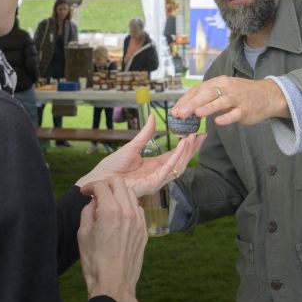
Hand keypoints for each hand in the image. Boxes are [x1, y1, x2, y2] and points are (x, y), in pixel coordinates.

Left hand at [75, 115, 205, 197]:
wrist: (100, 180)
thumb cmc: (112, 167)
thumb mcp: (132, 146)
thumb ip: (145, 134)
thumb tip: (153, 117)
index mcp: (153, 165)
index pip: (175, 155)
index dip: (186, 145)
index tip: (196, 134)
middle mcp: (158, 173)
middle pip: (180, 161)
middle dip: (192, 149)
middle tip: (202, 135)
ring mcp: (156, 180)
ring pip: (177, 166)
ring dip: (186, 152)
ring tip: (193, 138)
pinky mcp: (152, 184)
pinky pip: (167, 171)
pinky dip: (175, 159)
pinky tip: (181, 148)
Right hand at [78, 177, 145, 301]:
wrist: (113, 282)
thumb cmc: (95, 260)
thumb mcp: (83, 233)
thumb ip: (88, 211)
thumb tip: (94, 201)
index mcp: (110, 210)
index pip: (101, 185)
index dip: (90, 186)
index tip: (85, 192)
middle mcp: (128, 211)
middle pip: (119, 183)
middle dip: (106, 184)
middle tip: (97, 193)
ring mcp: (139, 220)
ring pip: (131, 194)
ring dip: (118, 193)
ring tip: (109, 203)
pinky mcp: (144, 230)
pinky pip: (138, 208)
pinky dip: (128, 206)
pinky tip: (120, 215)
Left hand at [171, 75, 289, 126]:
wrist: (268, 94)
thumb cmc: (240, 93)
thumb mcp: (223, 90)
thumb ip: (207, 97)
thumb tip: (186, 107)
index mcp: (218, 82)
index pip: (198, 89)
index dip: (185, 100)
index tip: (174, 111)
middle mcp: (226, 88)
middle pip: (206, 94)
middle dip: (191, 104)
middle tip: (179, 114)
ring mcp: (237, 98)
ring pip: (220, 102)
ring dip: (207, 108)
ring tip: (195, 114)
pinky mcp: (246, 109)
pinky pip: (235, 113)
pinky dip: (227, 117)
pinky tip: (218, 122)